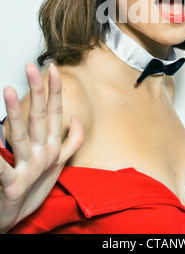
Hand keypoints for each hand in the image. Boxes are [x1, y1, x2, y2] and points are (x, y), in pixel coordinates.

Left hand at [0, 63, 83, 232]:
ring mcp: (29, 169)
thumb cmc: (37, 185)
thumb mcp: (59, 162)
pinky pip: (2, 168)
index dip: (54, 90)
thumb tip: (77, 118)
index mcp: (53, 147)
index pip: (56, 112)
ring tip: (9, 90)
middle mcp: (44, 155)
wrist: (20, 217)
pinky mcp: (12, 185)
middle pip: (41, 118)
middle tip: (31, 68)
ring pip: (22, 136)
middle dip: (38, 91)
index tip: (52, 68)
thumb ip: (72, 140)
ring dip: (16, 113)